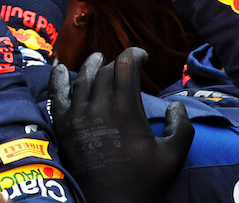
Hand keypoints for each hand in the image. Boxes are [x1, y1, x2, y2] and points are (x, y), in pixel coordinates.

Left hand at [51, 48, 194, 202]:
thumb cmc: (142, 183)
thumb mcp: (173, 157)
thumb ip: (181, 127)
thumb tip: (174, 106)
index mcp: (126, 110)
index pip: (125, 65)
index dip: (134, 54)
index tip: (143, 56)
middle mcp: (99, 107)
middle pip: (105, 71)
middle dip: (116, 63)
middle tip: (124, 66)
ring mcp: (78, 116)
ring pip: (82, 79)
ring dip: (91, 65)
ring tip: (97, 59)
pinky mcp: (63, 127)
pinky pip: (56, 95)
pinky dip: (58, 79)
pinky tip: (61, 69)